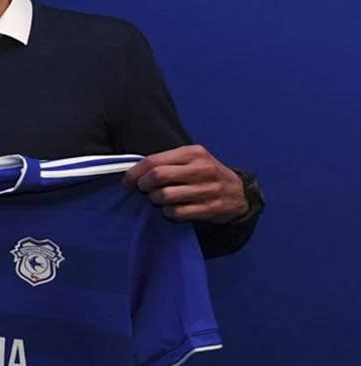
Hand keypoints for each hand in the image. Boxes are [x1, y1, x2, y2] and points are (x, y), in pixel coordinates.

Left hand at [122, 145, 248, 223]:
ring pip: (165, 196)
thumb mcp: (192, 160)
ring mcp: (208, 189)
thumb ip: (167, 162)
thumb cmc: (206, 174)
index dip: (135, 173)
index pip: (154, 161)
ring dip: (155, 200)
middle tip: (144, 190)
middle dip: (144, 186)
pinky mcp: (211, 208)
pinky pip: (177, 213)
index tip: (127, 182)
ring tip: (159, 199)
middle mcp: (201, 169)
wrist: (239, 193)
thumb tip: (134, 172)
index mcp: (193, 153)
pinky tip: (171, 209)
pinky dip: (168, 213)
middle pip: (157, 177)